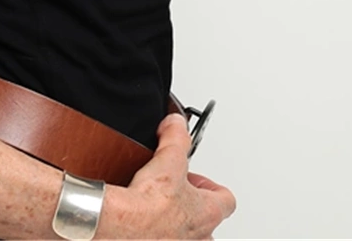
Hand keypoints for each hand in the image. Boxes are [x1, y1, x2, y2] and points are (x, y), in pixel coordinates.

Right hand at [94, 112, 236, 238]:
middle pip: (208, 220)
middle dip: (194, 206)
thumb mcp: (168, 158)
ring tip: (159, 207)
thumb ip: (176, 136)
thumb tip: (176, 123)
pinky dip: (158, 231)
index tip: (197, 177)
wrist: (126, 226)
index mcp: (209, 212)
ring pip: (189, 235)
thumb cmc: (152, 205)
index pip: (226, 199)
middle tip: (177, 193)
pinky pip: (164, 238)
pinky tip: (143, 219)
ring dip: (178, 222)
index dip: (212, 185)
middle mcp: (200, 235)